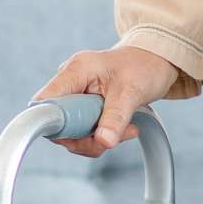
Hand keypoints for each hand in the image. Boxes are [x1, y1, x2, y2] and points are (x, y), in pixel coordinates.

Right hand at [30, 45, 186, 158]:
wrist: (157, 62)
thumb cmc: (144, 66)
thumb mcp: (132, 92)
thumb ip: (116, 117)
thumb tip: (103, 141)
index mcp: (76, 70)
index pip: (46, 102)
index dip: (54, 123)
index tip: (77, 136)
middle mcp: (71, 82)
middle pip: (58, 123)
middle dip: (84, 137)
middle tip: (111, 136)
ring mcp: (77, 96)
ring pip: (72, 132)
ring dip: (97, 139)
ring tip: (125, 129)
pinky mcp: (85, 107)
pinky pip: (84, 131)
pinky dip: (102, 136)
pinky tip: (124, 128)